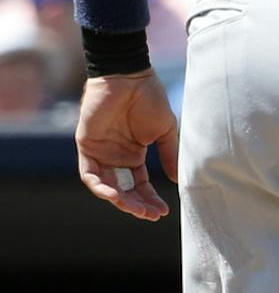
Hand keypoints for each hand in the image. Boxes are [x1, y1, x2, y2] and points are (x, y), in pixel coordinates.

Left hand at [76, 70, 179, 220]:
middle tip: (151, 215)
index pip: (140, 185)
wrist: (129, 77)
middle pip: (124, 190)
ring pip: (107, 186)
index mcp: (134, 154)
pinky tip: (115, 195)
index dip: (150, 199)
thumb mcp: (165, 132)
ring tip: (137, 210)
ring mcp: (100, 153)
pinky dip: (101, 187)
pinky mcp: (87, 146)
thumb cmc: (149, 99)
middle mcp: (116, 157)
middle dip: (137, 205)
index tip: (163, 212)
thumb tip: (177, 182)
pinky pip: (90, 174)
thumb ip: (169, 156)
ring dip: (120, 201)